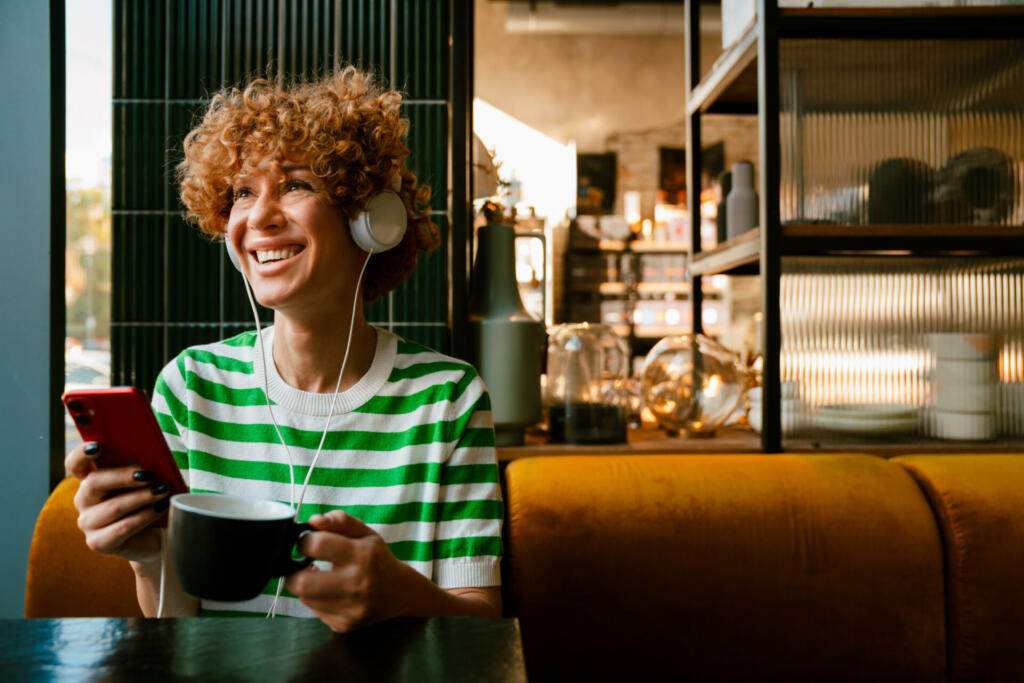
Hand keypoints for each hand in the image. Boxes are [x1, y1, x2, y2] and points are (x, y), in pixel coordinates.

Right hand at [66, 442, 171, 565]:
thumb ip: (140, 467)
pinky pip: (123, 527)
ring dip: (142, 497)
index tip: (98, 446)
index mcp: (90, 479)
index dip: (82, 454)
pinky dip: (145, 516)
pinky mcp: (98, 542)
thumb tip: (151, 453)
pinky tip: (161, 508)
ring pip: (113, 506)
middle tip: (148, 474)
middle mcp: (84, 500)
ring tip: (162, 491)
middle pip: (93, 483)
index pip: (75, 464)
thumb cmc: (149, 501)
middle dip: (123, 476)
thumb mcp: (144, 481)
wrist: (157, 537)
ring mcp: (88, 523)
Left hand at [285, 511, 413, 632]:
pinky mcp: (345, 625)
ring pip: (305, 598)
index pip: (318, 545)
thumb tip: (313, 521)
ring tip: (318, 576)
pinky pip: (315, 611)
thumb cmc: (378, 558)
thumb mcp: (364, 533)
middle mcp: (358, 584)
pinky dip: (316, 599)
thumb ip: (339, 521)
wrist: (400, 592)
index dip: (304, 541)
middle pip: (302, 583)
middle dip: (293, 571)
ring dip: (305, 585)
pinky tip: (329, 591)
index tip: (306, 542)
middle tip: (301, 564)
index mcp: (363, 555)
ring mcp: (351, 609)